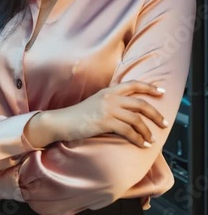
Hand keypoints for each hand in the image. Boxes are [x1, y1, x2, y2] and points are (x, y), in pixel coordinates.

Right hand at [29, 80, 167, 148]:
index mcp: (110, 90)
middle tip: (165, 123)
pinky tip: (142, 145)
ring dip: (147, 131)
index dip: (150, 87)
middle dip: (155, 114)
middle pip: (140, 103)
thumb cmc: (79, 115)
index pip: (134, 84)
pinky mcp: (105, 122)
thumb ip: (112, 102)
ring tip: (152, 140)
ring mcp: (108, 109)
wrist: (63, 121)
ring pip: (136, 119)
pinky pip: (128, 131)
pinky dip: (138, 139)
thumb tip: (129, 110)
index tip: (162, 92)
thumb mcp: (97, 102)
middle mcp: (111, 97)